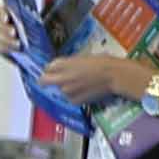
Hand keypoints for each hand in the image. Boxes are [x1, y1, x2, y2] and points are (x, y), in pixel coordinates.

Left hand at [40, 51, 158, 108]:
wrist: (114, 75)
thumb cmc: (103, 62)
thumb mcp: (84, 58)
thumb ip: (72, 63)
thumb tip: (67, 67)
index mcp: (63, 63)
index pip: (48, 66)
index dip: (52, 68)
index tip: (54, 70)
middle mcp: (61, 77)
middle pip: (44, 80)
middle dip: (46, 80)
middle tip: (50, 81)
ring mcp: (66, 90)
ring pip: (59, 90)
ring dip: (64, 88)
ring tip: (78, 85)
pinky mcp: (74, 100)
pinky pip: (70, 98)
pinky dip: (74, 96)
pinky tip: (84, 91)